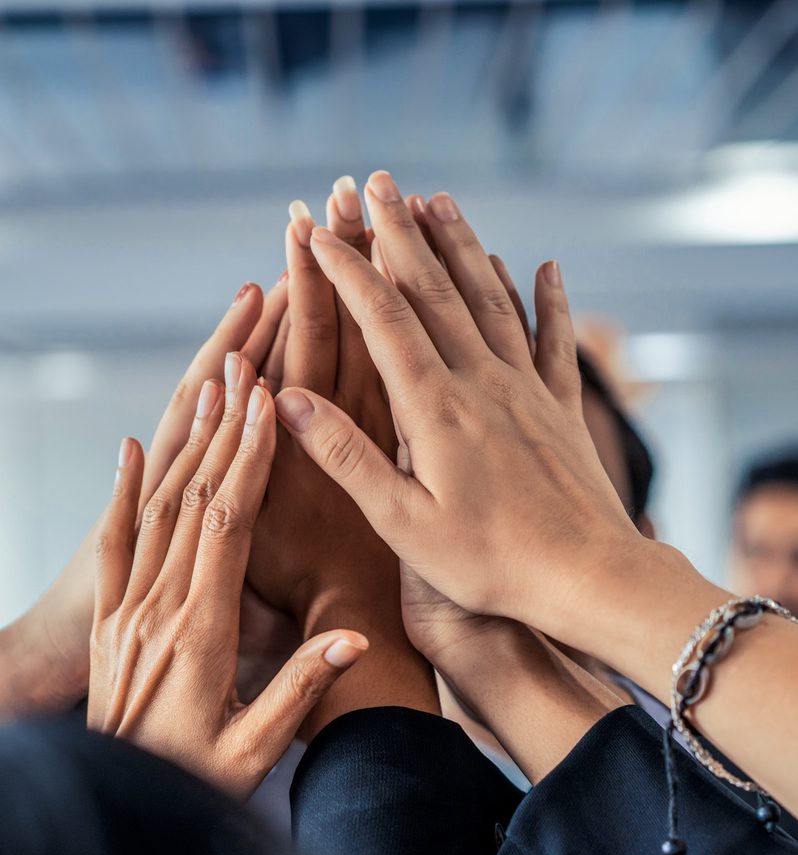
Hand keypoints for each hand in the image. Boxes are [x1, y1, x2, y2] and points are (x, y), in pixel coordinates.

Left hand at [88, 357, 366, 797]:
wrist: (117, 802)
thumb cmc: (193, 781)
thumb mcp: (251, 752)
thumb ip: (298, 690)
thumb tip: (352, 639)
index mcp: (201, 632)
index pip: (228, 525)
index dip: (249, 460)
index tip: (268, 406)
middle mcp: (158, 606)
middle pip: (193, 498)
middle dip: (223, 427)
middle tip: (245, 366)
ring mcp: (128, 607)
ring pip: (157, 506)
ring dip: (185, 441)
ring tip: (207, 384)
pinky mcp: (111, 615)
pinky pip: (115, 539)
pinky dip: (123, 487)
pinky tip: (133, 445)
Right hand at [273, 171, 639, 643]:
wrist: (586, 577)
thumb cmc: (489, 562)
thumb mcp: (402, 523)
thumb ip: (346, 457)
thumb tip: (289, 398)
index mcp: (435, 410)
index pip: (383, 320)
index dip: (348, 270)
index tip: (319, 230)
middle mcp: (482, 382)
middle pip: (435, 290)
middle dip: (400, 232)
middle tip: (377, 182)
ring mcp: (526, 389)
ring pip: (491, 299)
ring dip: (463, 246)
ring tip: (441, 200)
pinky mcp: (561, 408)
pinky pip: (554, 340)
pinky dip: (550, 299)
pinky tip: (545, 266)